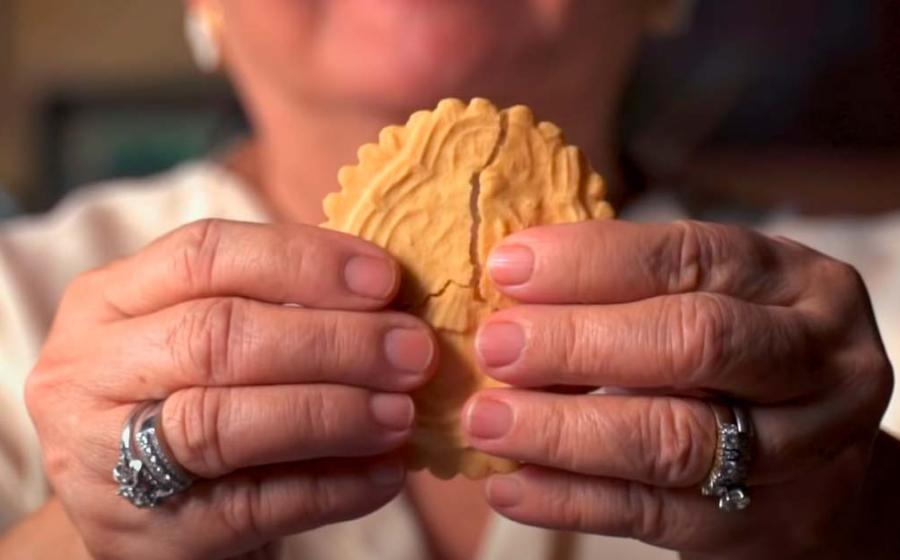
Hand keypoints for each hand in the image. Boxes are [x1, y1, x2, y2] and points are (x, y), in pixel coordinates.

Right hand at [25, 219, 436, 559]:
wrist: (134, 512)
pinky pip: (252, 507)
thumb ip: (278, 309)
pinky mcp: (145, 536)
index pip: (206, 254)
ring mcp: (104, 458)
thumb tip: (393, 302)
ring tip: (403, 415)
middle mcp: (88, 371)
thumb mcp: (205, 338)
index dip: (304, 262)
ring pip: (224, 422)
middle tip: (413, 351)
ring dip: (333, 413)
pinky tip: (385, 473)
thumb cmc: (192, 397)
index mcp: (108, 300)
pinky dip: (331, 488)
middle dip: (333, 341)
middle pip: (217, 335)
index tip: (387, 279)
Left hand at [463, 220, 892, 557]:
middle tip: (494, 346)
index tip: (507, 267)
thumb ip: (631, 290)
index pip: (690, 257)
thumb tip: (509, 286)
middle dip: (578, 343)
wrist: (822, 471)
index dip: (592, 261)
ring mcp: (804, 448)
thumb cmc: (739, 360)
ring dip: (565, 431)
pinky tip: (510, 486)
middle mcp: (819, 358)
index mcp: (796, 281)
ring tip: (487, 422)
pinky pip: (655, 513)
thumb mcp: (713, 301)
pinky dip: (571, 500)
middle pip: (694, 342)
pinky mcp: (763, 522)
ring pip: (675, 438)